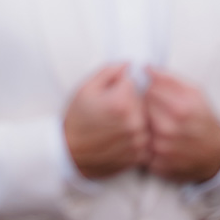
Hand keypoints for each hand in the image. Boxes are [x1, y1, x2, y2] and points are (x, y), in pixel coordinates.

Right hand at [64, 64, 149, 178]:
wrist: (71, 153)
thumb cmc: (77, 119)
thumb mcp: (87, 88)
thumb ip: (110, 71)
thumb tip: (128, 64)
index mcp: (121, 102)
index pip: (134, 82)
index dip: (122, 85)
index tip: (111, 93)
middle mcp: (134, 122)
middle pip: (143, 101)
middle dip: (131, 101)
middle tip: (111, 110)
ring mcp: (138, 141)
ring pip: (148, 119)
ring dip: (136, 118)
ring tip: (115, 124)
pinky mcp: (140, 155)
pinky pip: (148, 137)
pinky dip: (138, 135)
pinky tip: (121, 136)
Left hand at [144, 68, 219, 182]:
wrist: (217, 155)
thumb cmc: (203, 119)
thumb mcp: (194, 93)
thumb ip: (169, 78)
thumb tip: (145, 67)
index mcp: (179, 109)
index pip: (146, 89)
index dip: (146, 87)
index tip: (149, 89)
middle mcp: (169, 130)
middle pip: (139, 109)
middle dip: (142, 105)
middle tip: (150, 107)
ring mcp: (162, 150)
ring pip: (137, 128)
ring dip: (141, 123)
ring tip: (153, 122)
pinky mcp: (157, 166)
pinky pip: (140, 148)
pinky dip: (143, 142)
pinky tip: (153, 139)